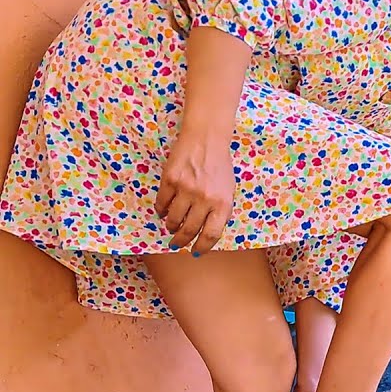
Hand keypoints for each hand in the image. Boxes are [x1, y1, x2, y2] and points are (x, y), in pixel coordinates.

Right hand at [157, 128, 234, 252]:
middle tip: (176, 244)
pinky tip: (164, 211)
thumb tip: (206, 234)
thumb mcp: (228, 191)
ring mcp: (186, 189)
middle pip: (189, 230)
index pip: (211, 235)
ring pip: (173, 219)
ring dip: (171, 226)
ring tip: (171, 226)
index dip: (202, 247)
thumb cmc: (219, 167)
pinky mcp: (170, 180)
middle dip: (181, 241)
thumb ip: (220, 211)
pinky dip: (161, 211)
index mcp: (223, 204)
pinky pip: (162, 203)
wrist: (206, 140)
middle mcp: (205, 199)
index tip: (195, 252)